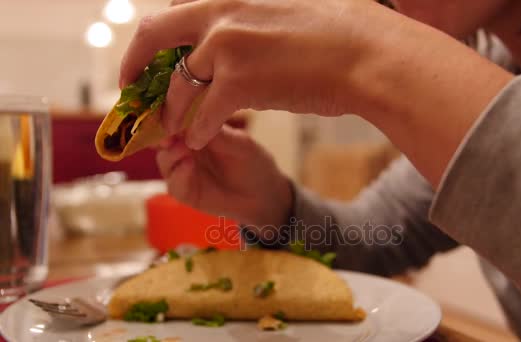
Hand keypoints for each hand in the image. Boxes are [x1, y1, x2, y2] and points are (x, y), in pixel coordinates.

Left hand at [120, 0, 396, 149]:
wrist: (370, 56)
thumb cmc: (347, 34)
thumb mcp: (294, 7)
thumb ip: (259, 16)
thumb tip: (245, 33)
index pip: (179, 8)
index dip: (162, 35)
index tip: (156, 55)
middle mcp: (222, 12)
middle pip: (155, 34)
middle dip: (136, 64)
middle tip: (130, 87)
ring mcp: (226, 45)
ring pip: (179, 84)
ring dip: (172, 111)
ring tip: (173, 128)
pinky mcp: (238, 81)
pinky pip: (204, 113)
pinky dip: (198, 130)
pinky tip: (200, 140)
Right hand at [156, 124, 292, 226]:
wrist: (263, 195)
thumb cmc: (253, 163)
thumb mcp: (238, 143)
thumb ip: (216, 131)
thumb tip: (192, 116)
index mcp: (196, 131)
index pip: (175, 118)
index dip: (169, 114)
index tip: (170, 110)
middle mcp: (184, 148)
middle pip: (162, 138)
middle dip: (163, 133)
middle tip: (170, 131)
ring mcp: (182, 170)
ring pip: (164, 159)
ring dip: (171, 153)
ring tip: (183, 148)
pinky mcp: (185, 192)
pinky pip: (174, 183)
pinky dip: (179, 174)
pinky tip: (188, 165)